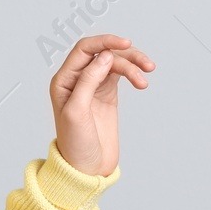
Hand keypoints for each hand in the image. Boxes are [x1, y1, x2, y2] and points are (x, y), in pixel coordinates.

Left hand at [48, 34, 153, 177]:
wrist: (87, 167)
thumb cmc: (75, 143)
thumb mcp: (77, 112)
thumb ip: (88, 81)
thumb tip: (104, 56)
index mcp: (63, 80)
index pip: (84, 49)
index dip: (105, 42)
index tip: (126, 43)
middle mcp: (77, 79)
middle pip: (103, 53)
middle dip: (125, 56)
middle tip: (146, 65)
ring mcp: (93, 85)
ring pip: (114, 63)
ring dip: (132, 65)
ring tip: (147, 76)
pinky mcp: (107, 93)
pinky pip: (120, 74)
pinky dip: (132, 73)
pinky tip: (142, 81)